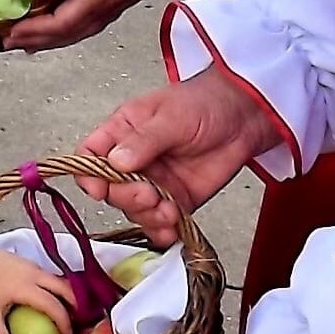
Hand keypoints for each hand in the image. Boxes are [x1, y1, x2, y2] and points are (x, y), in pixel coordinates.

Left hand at [0, 243, 75, 333]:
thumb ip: (0, 333)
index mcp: (27, 286)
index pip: (54, 305)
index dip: (64, 321)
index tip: (67, 333)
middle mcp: (33, 272)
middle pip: (63, 286)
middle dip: (74, 302)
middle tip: (77, 317)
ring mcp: (30, 264)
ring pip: (56, 277)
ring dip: (64, 291)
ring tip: (66, 307)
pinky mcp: (24, 260)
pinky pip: (46, 272)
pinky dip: (53, 284)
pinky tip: (45, 293)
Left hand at [4, 0, 170, 51]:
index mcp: (94, 3)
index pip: (56, 25)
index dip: (32, 30)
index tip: (9, 31)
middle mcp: (99, 14)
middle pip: (61, 36)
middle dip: (33, 40)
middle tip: (7, 42)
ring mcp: (106, 13)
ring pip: (71, 35)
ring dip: (46, 41)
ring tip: (25, 43)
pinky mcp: (111, 7)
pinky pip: (80, 29)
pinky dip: (62, 34)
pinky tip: (57, 32)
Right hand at [77, 66, 282, 246]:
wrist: (245, 117)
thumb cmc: (205, 102)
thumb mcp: (172, 115)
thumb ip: (144, 140)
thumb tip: (115, 161)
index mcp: (123, 131)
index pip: (90, 156)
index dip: (89, 175)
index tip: (99, 188)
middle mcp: (134, 159)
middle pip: (111, 189)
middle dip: (127, 197)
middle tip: (149, 195)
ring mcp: (154, 181)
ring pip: (134, 210)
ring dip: (148, 216)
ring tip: (169, 210)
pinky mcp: (176, 199)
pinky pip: (160, 222)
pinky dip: (162, 231)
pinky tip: (172, 229)